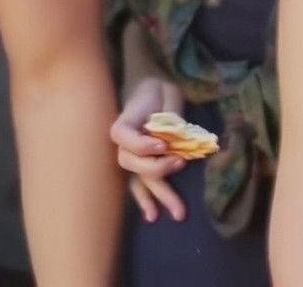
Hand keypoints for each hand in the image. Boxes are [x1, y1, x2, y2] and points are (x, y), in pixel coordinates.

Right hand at [109, 76, 188, 222]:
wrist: (151, 87)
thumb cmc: (158, 89)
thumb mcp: (167, 93)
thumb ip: (171, 116)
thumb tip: (176, 139)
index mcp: (125, 120)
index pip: (123, 137)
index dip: (141, 144)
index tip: (163, 144)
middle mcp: (124, 142)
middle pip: (131, 162)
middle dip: (156, 169)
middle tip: (180, 163)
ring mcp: (131, 154)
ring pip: (139, 178)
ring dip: (156, 195)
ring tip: (177, 213)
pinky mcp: (140, 163)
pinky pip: (139, 183)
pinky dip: (146, 198)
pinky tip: (153, 215)